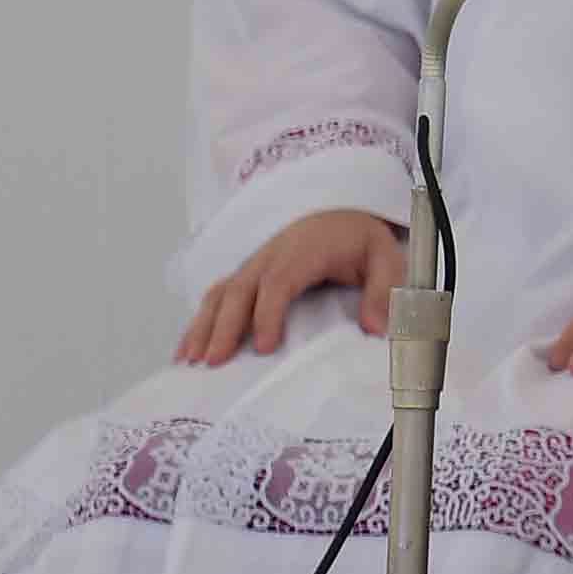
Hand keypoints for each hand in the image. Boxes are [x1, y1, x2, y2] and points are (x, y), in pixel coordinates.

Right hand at [176, 209, 403, 366]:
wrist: (341, 211)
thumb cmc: (359, 238)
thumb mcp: (385, 257)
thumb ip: (383, 289)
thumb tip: (375, 326)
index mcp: (304, 251)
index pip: (278, 281)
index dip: (267, 312)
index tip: (263, 346)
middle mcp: (271, 255)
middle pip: (240, 289)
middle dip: (223, 326)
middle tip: (213, 362)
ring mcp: (255, 264)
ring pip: (221, 292)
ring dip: (203, 325)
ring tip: (189, 360)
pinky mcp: (247, 274)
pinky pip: (218, 295)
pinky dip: (200, 320)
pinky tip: (187, 348)